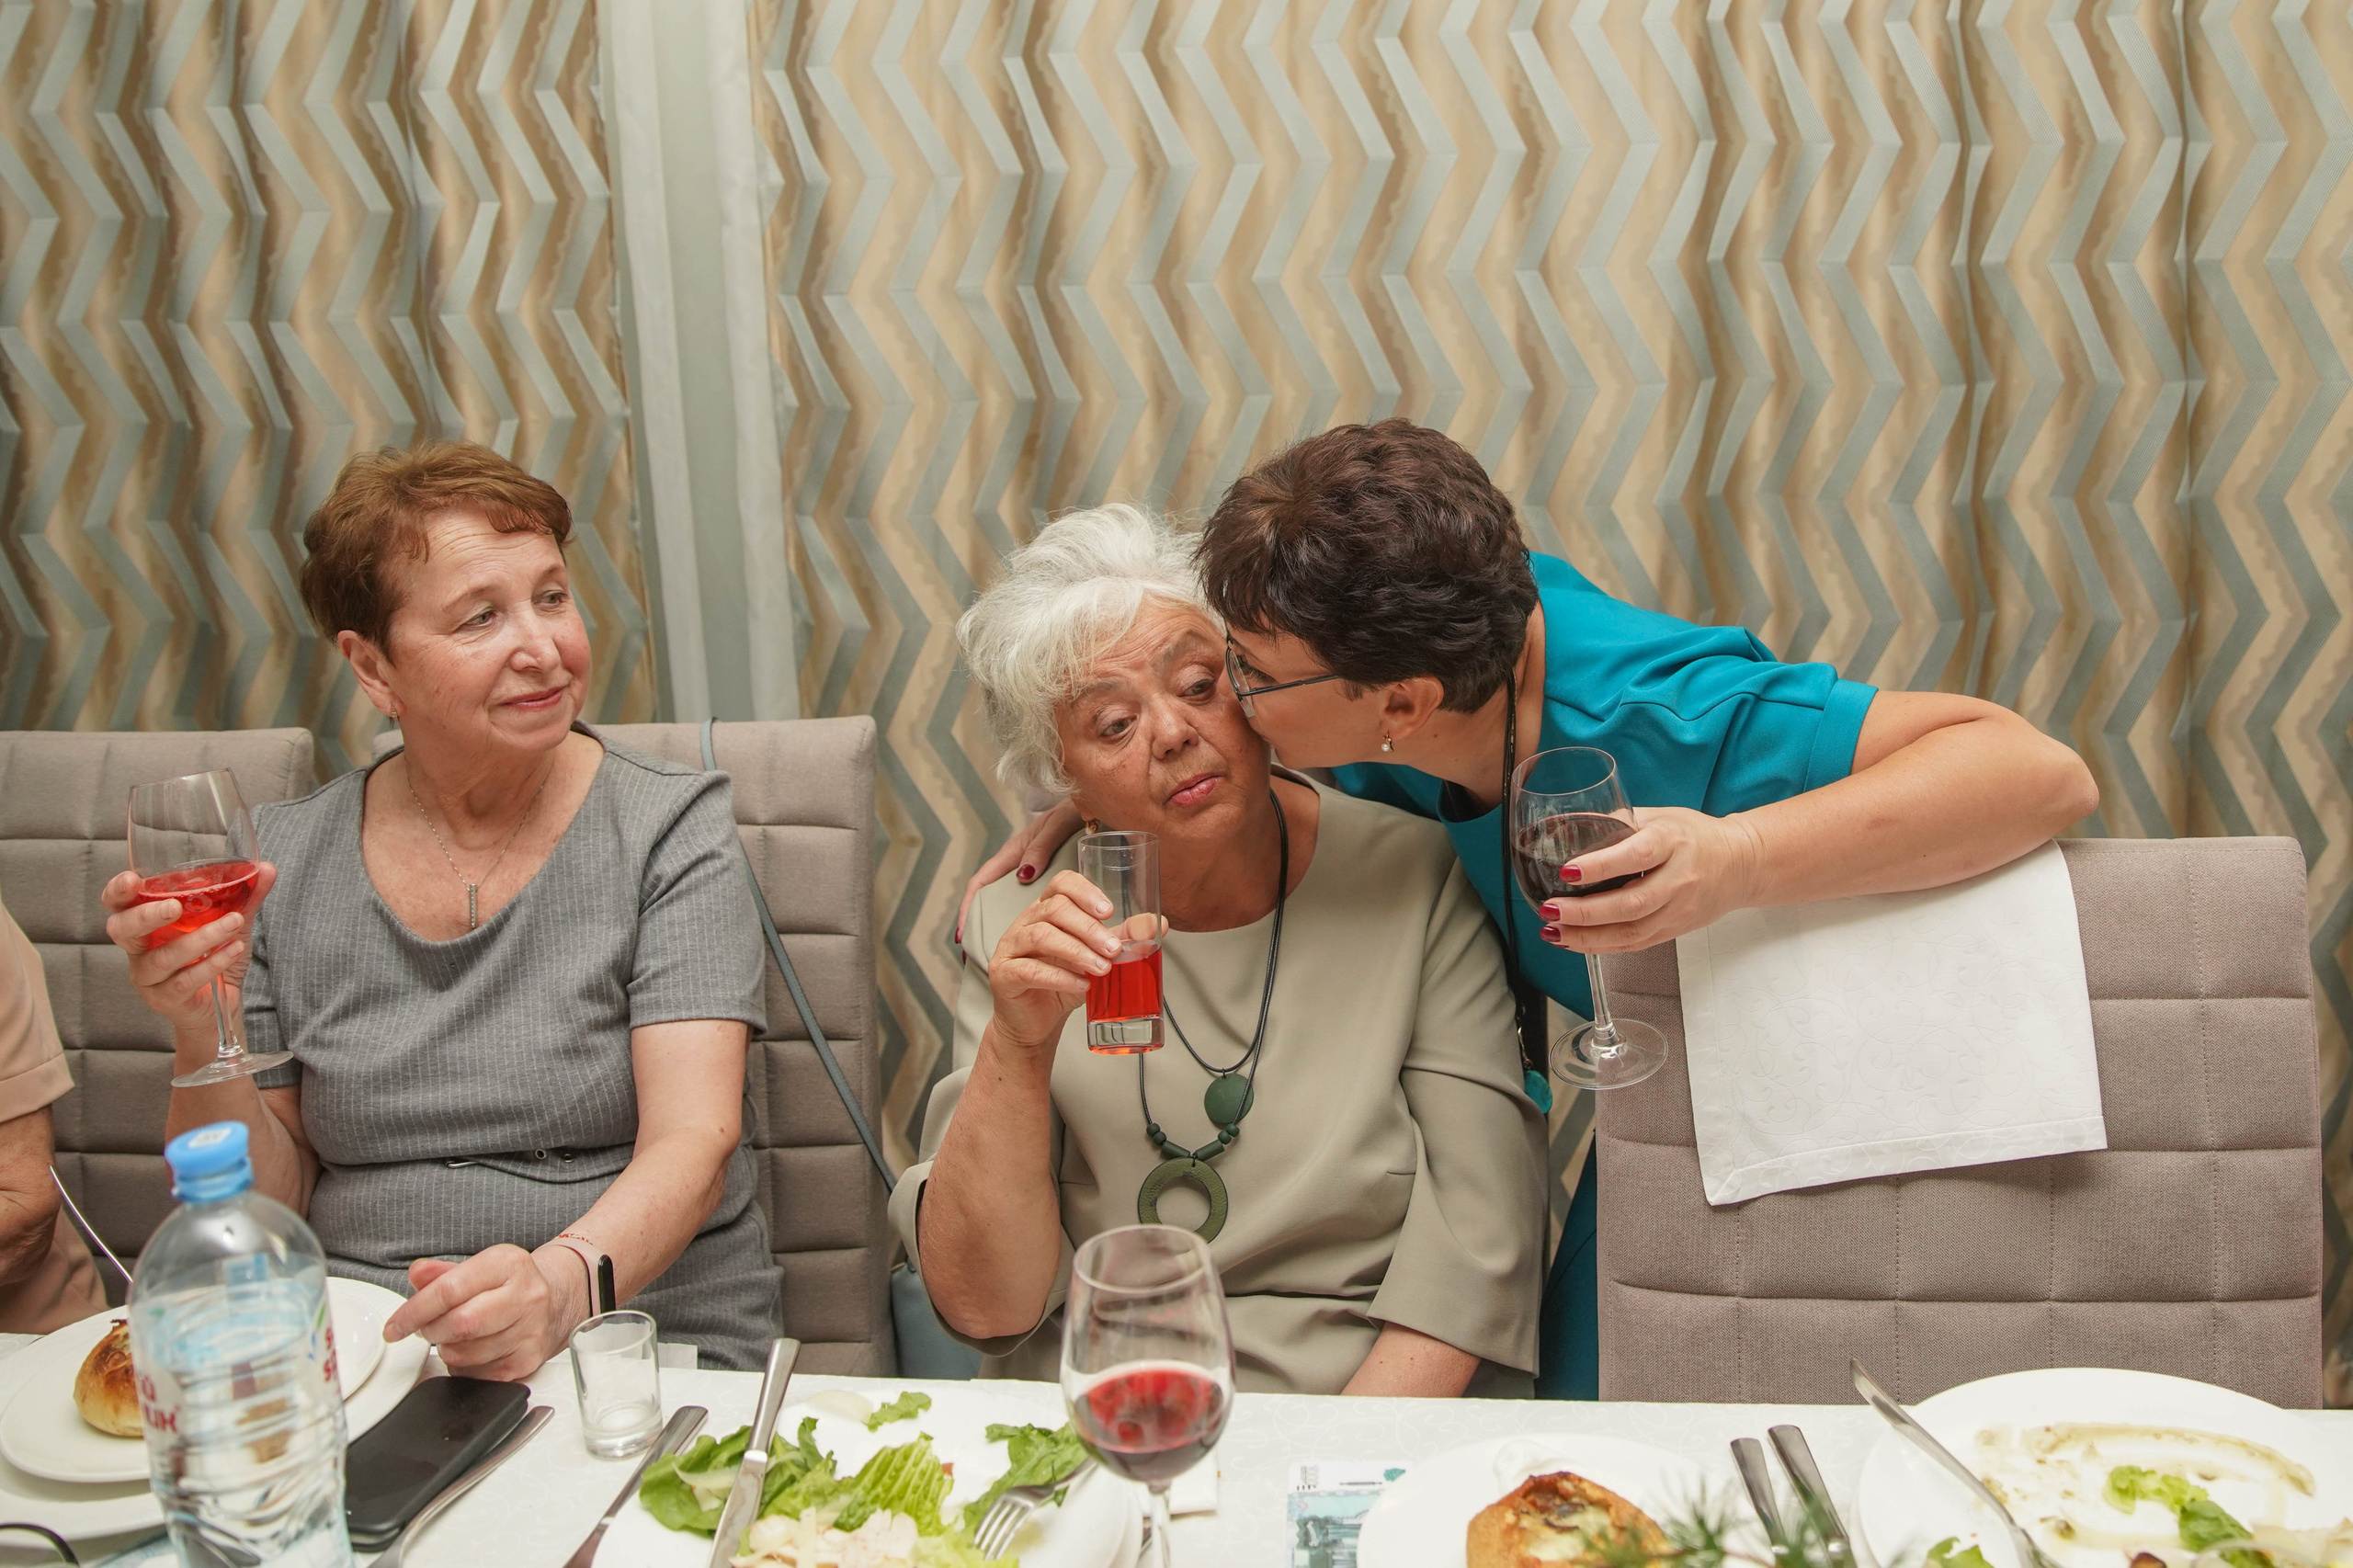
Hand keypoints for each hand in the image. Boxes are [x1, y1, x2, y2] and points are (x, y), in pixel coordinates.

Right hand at [101, 866, 277, 1035]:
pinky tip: (234, 950)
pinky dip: (212, 963)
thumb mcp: (229, 923)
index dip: (116, 892)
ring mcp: (148, 976)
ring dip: (201, 938)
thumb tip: (267, 868)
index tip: (131, 880)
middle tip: (174, 906)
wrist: (219, 1007)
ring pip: (164, 957)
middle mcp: (138, 949)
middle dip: (146, 916)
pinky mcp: (165, 999)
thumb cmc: (213, 957)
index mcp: (145, 924)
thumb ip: (244, 897)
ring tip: (233, 922)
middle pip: (122, 930)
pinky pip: (185, 980)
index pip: (118, 905)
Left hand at [383, 1244, 584, 1381]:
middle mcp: (525, 1295)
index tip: (395, 1326)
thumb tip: (417, 1275)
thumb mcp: (479, 1267)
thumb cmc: (510, 1284)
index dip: (414, 1312)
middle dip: (431, 1331)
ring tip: (453, 1337)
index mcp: (508, 1264)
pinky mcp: (528, 1359)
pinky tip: (471, 1350)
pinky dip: (463, 1367)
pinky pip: (478, 1374)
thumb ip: (442, 1273)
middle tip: (427, 1329)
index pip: (450, 1290)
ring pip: (466, 1353)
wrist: (556, 1301)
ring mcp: (530, 1330)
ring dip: (447, 1350)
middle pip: (460, 1324)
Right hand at [956, 801, 1084, 946]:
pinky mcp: (1051, 884)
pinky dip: (1036, 929)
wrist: (1094, 803)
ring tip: (1000, 954)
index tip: (962, 934)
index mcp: (1013, 853)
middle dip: (981, 925)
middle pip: (993, 900)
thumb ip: (1040, 847)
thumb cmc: (1073, 811)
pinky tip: (1040, 947)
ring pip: (1015, 908)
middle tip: (974, 953)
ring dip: (1007, 928)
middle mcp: (1019, 868)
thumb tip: (1023, 875)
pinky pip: (1039, 909)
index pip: (981, 883)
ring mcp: (1034, 876)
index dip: (968, 908)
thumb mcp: (1055, 826)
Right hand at [986, 869, 1131, 1053]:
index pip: (1061, 883)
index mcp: (1047, 910)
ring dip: (1076, 950)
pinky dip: (1059, 976)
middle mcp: (1026, 922)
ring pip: (1040, 935)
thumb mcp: (1096, 957)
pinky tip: (1081, 984)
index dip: (1085, 891)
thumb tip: (1158, 924)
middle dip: (1088, 927)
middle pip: (1054, 908)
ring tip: (1101, 968)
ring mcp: (1010, 947)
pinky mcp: (1003, 974)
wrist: (1034, 1023)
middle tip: (1113, 949)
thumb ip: (1121, 938)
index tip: (1108, 911)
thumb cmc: (1063, 983)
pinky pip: (1028, 969)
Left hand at [1536, 807, 1763, 953]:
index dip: (1601, 866)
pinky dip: (1602, 947)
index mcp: (1673, 842)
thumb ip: (1620, 823)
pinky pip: (1636, 944)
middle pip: (1632, 903)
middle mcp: (1679, 879)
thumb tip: (1572, 828)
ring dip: (1588, 936)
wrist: (1740, 864)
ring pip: (1632, 931)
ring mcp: (1679, 910)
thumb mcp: (1660, 817)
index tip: (1567, 871)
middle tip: (1550, 909)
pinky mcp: (1675, 930)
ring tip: (1552, 932)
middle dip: (1586, 912)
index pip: (1636, 856)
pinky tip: (1574, 942)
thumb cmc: (1694, 835)